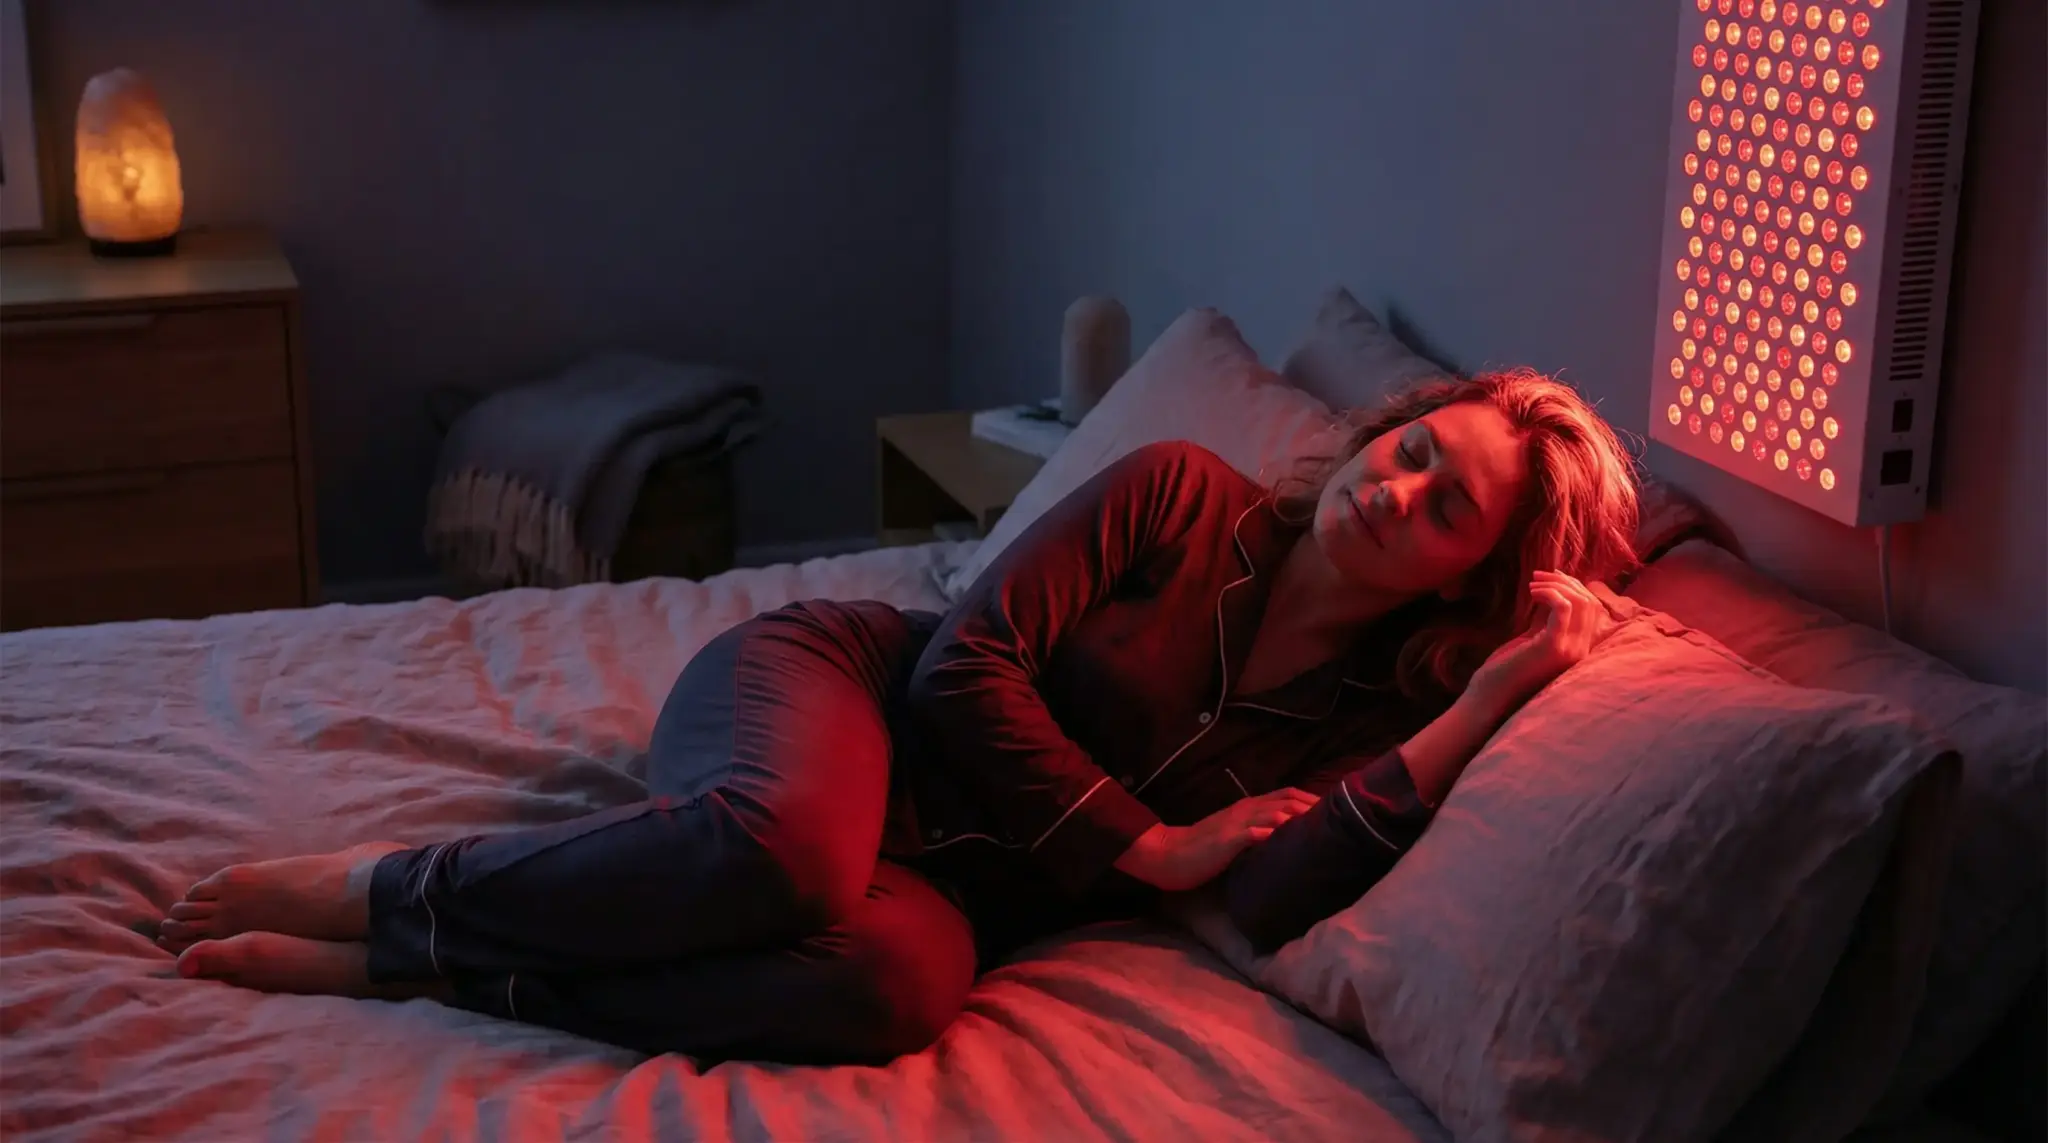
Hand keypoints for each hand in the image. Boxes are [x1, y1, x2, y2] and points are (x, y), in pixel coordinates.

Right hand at [1116, 788, 1317, 891]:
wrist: (1170, 854)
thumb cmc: (1203, 849)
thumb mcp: (1235, 835)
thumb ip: (1257, 830)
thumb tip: (1285, 837)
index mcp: (1248, 806)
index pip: (1286, 794)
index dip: (1310, 798)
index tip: (1332, 809)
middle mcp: (1246, 808)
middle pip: (1287, 799)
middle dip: (1314, 806)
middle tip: (1338, 817)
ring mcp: (1237, 822)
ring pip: (1275, 812)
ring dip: (1299, 817)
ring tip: (1322, 827)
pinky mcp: (1228, 839)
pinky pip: (1255, 832)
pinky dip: (1274, 833)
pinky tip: (1290, 839)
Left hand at [1466, 571, 1615, 715]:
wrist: (1490, 697)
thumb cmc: (1506, 668)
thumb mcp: (1532, 638)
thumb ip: (1545, 618)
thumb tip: (1553, 591)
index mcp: (1579, 650)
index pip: (1593, 609)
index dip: (1575, 587)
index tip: (1551, 577)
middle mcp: (1581, 652)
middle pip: (1590, 602)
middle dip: (1566, 582)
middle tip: (1539, 575)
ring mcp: (1571, 650)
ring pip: (1581, 602)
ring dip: (1557, 585)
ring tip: (1533, 584)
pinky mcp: (1554, 647)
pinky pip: (1563, 608)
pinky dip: (1550, 593)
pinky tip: (1532, 592)